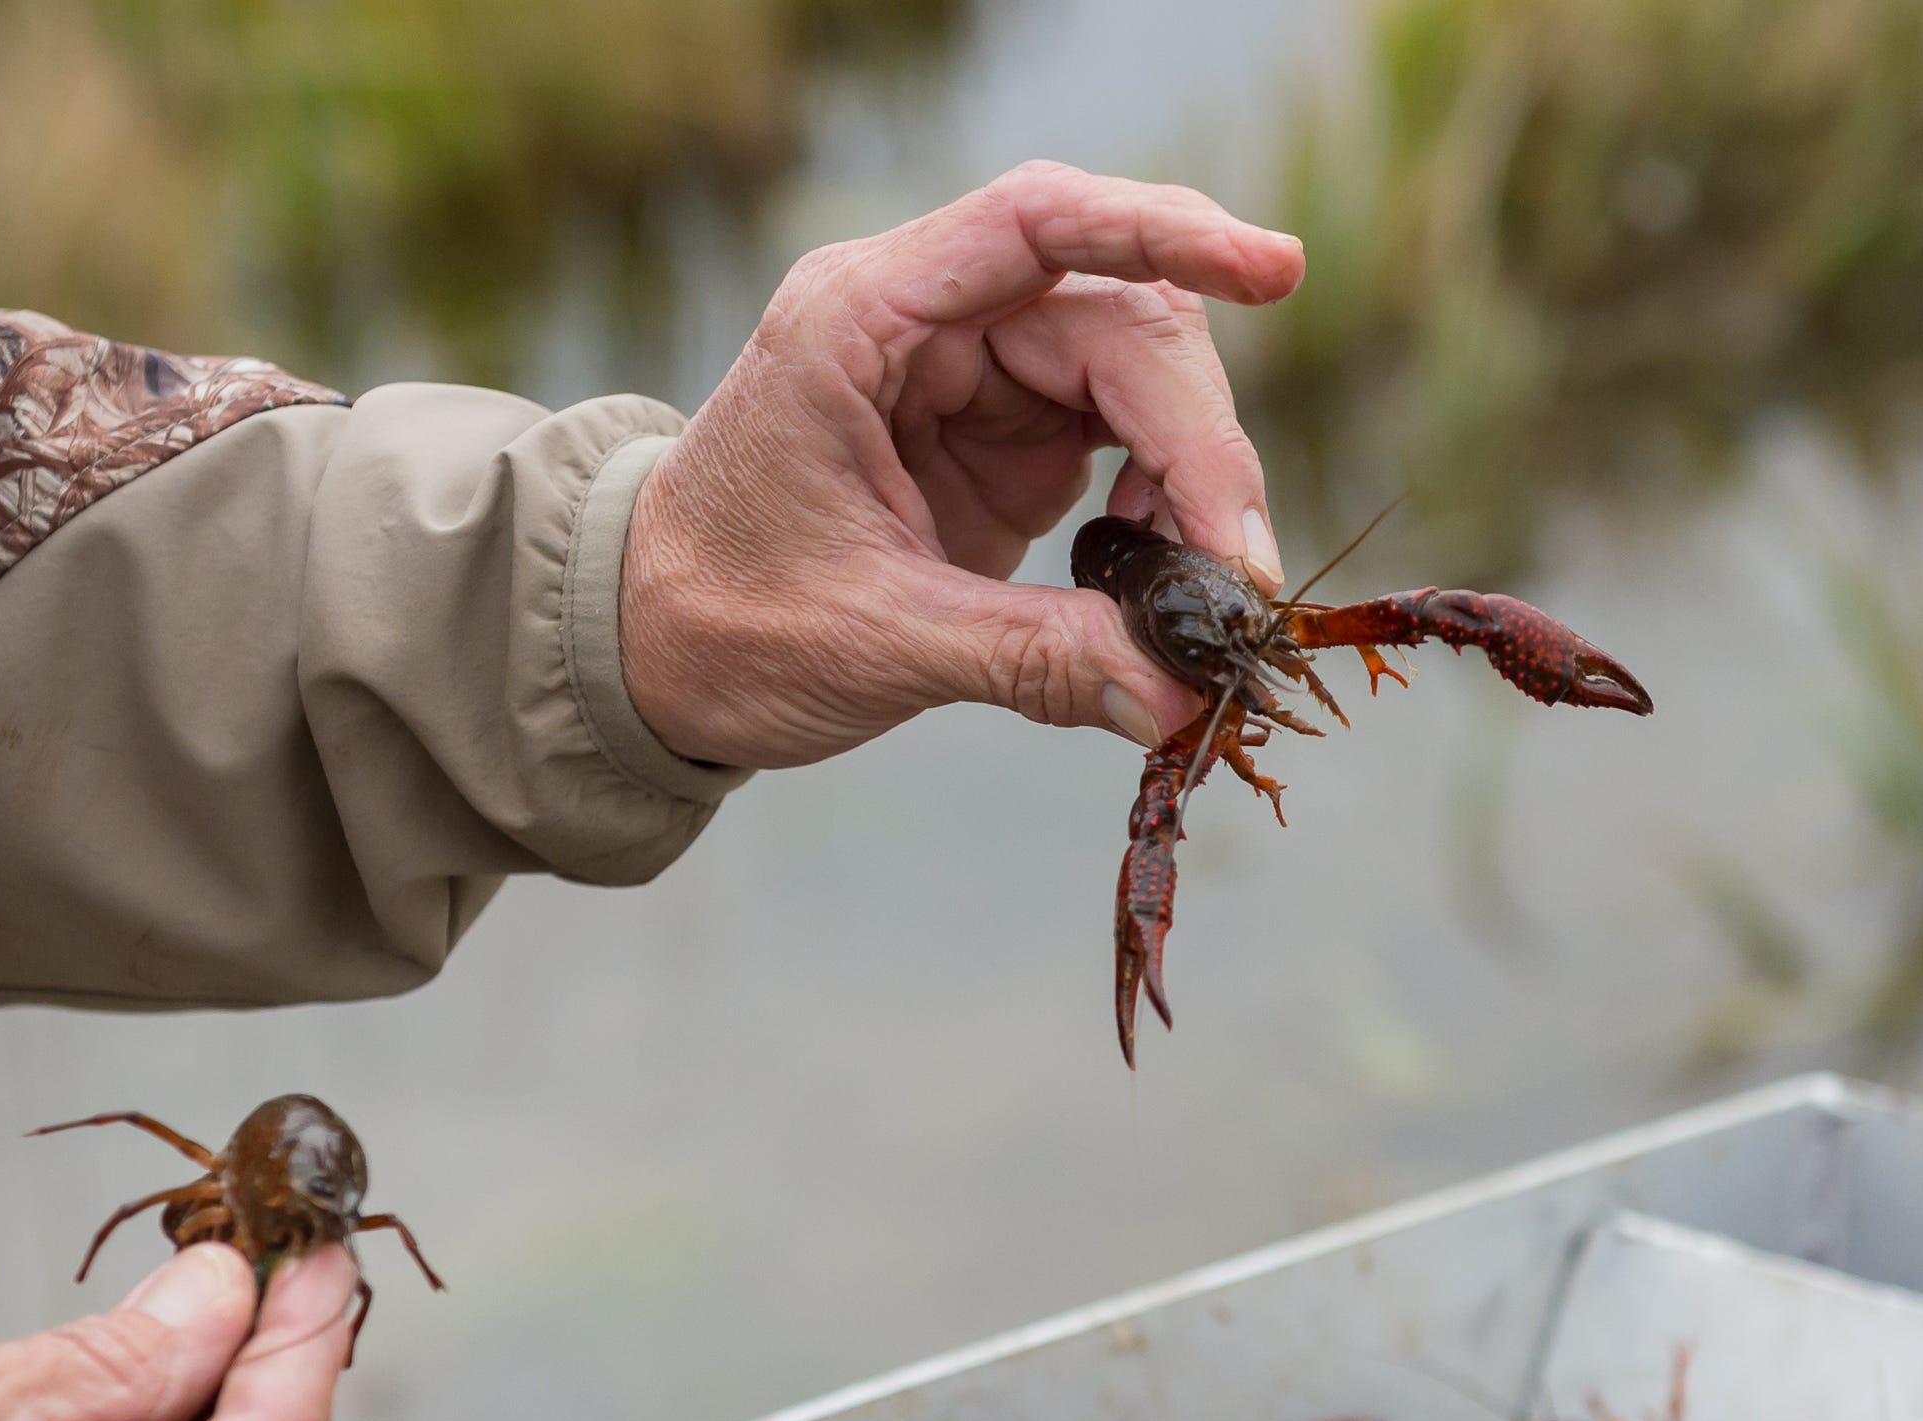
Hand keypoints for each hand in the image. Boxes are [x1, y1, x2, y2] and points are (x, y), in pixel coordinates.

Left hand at [619, 160, 1304, 767]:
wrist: (648, 655)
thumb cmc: (723, 622)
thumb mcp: (875, 641)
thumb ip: (1031, 659)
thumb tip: (1177, 695)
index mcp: (862, 316)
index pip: (1038, 222)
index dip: (1165, 228)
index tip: (1275, 271)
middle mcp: (927, 320)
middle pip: (1120, 317)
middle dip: (1199, 439)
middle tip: (1239, 572)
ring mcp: (974, 375)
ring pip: (1139, 379)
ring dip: (1194, 478)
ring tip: (1205, 593)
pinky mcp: (1006, 439)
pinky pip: (1126, 445)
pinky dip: (1168, 510)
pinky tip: (1164, 584)